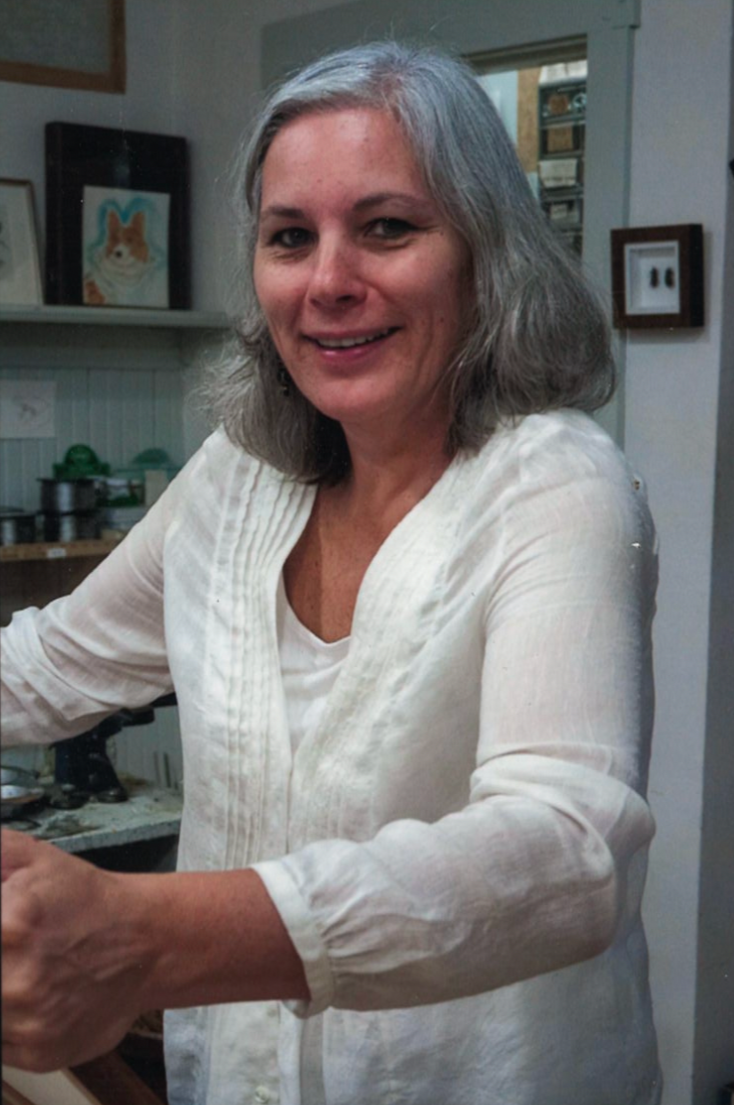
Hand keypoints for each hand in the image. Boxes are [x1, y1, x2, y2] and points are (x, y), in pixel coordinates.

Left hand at [1, 829, 147, 1071]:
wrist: (148, 943)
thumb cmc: (87, 901)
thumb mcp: (30, 857)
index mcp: (7, 926)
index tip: (2, 937)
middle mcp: (13, 982)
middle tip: (13, 950)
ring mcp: (26, 1023)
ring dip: (2, 987)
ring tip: (24, 968)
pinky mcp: (37, 1053)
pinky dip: (9, 1019)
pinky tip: (34, 993)